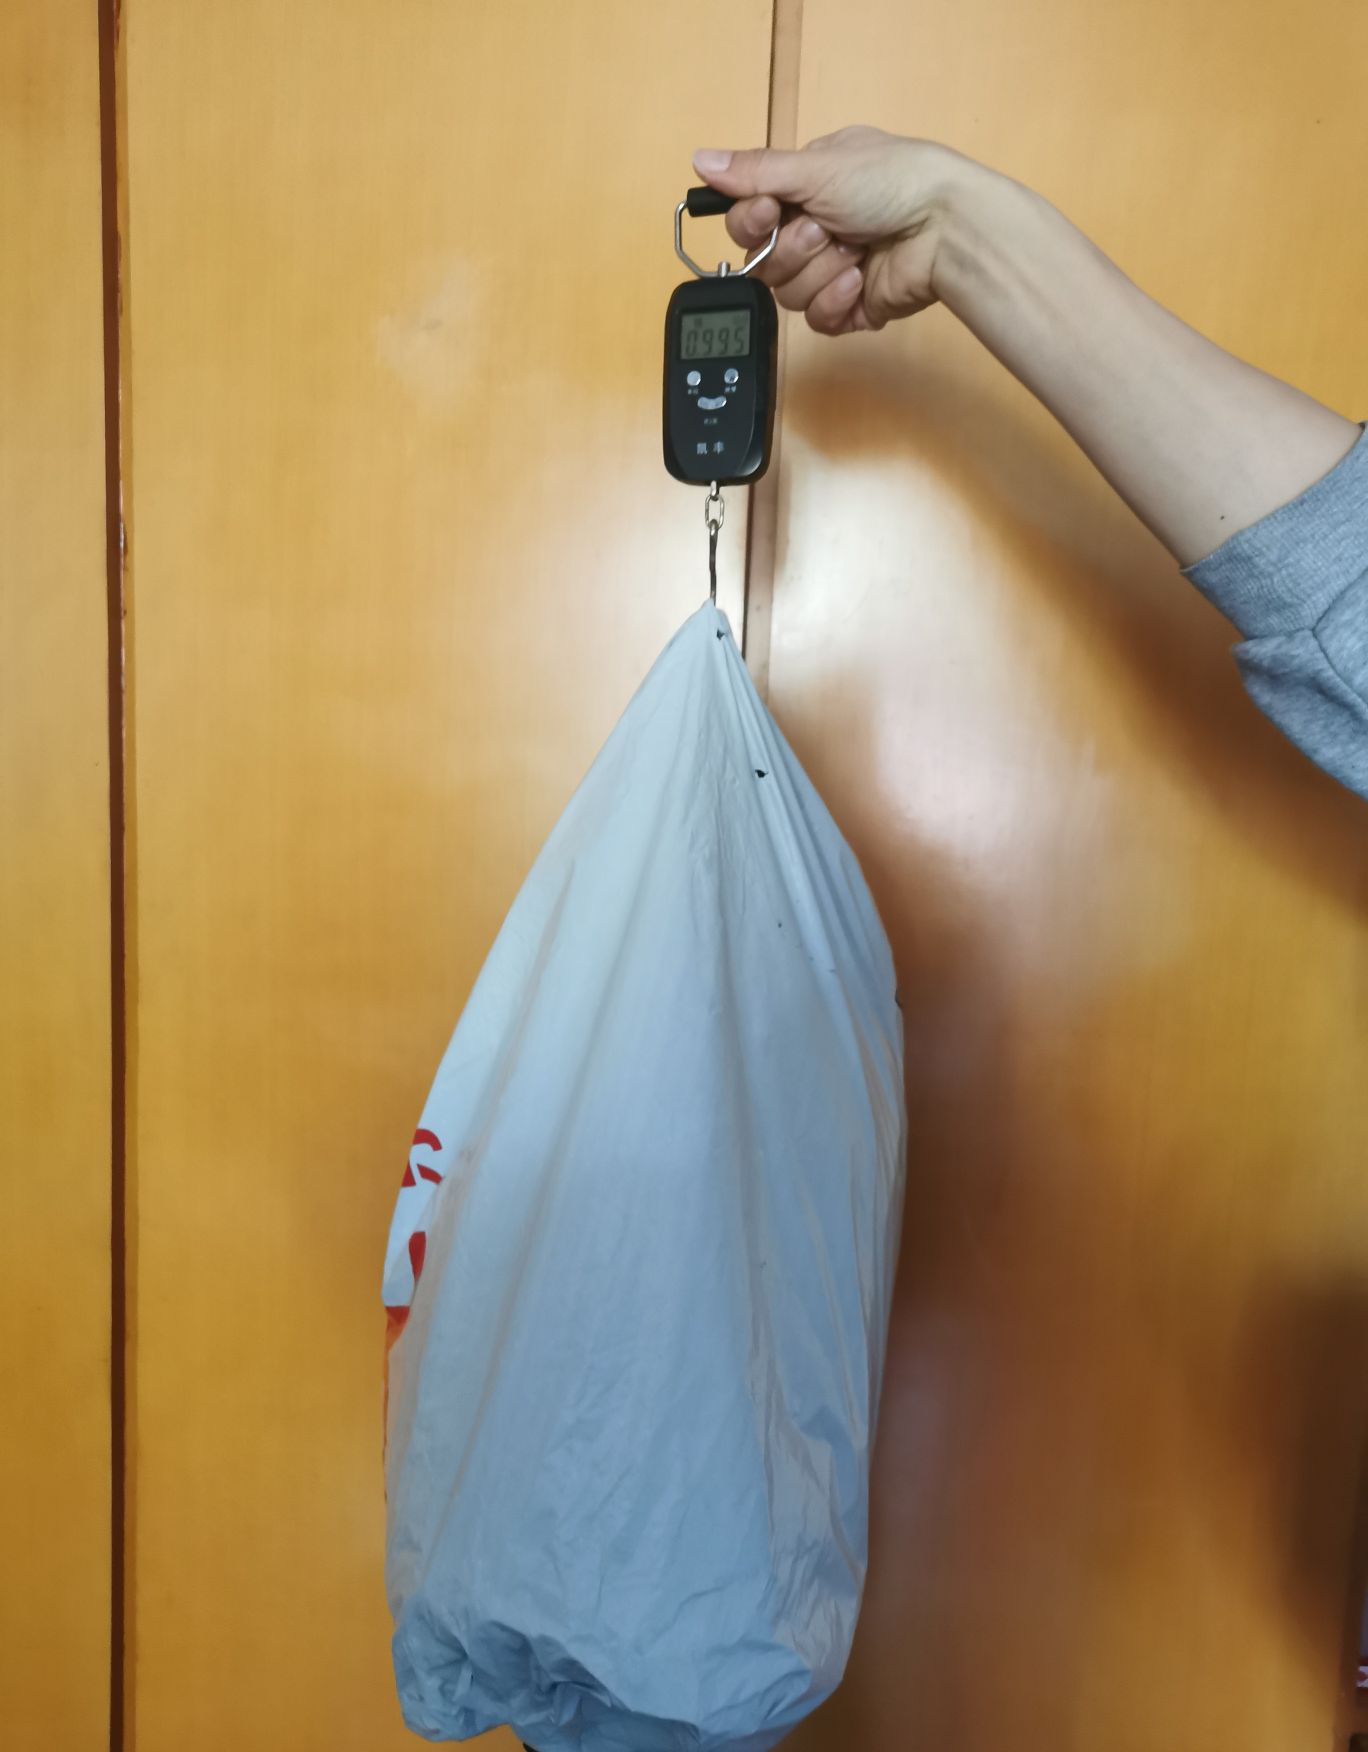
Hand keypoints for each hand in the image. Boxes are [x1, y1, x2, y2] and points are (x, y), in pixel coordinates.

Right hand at [692, 126, 987, 334]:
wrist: (946, 229)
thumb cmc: (892, 182)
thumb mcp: (817, 167)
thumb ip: (755, 172)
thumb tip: (699, 160)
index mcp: (805, 189)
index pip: (747, 219)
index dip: (751, 223)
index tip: (769, 211)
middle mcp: (815, 228)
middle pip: (763, 262)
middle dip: (794, 249)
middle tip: (827, 230)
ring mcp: (832, 271)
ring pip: (788, 294)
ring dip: (820, 272)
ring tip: (856, 253)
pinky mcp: (850, 308)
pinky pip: (816, 320)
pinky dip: (836, 301)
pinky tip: (861, 281)